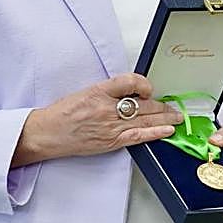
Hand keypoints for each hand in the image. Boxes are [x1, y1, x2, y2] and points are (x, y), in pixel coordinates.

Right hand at [14, 73, 182, 165]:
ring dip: (165, 117)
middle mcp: (106, 108)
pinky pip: (139, 136)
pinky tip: (167, 130)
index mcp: (98, 91)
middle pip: (142, 103)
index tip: (148, 88)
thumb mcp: (83, 92)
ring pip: (145, 118)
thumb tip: (129, 93)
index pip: (129, 81)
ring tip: (176, 117)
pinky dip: (156, 133)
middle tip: (172, 106)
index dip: (143, 83)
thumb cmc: (61, 114)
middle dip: (161, 105)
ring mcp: (110, 126)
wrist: (47, 133)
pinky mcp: (111, 142)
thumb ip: (107, 92)